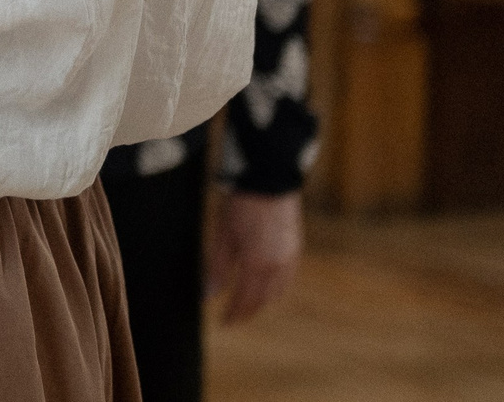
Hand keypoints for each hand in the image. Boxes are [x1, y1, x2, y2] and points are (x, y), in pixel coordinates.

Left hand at [208, 190, 301, 324]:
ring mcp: (290, 259)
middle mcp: (277, 266)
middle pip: (262, 300)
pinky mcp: (296, 250)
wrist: (269, 180)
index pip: (245, 300)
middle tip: (233, 318)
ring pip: (277, 292)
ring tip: (246, 305)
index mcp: (257, 264)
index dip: (234, 314)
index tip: (223, 323)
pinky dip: (275, 289)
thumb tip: (208, 295)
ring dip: (261, 302)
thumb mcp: (222, 236)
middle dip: (247, 312)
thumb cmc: (241, 205)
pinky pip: (286, 280)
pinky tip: (264, 287)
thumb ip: (216, 268)